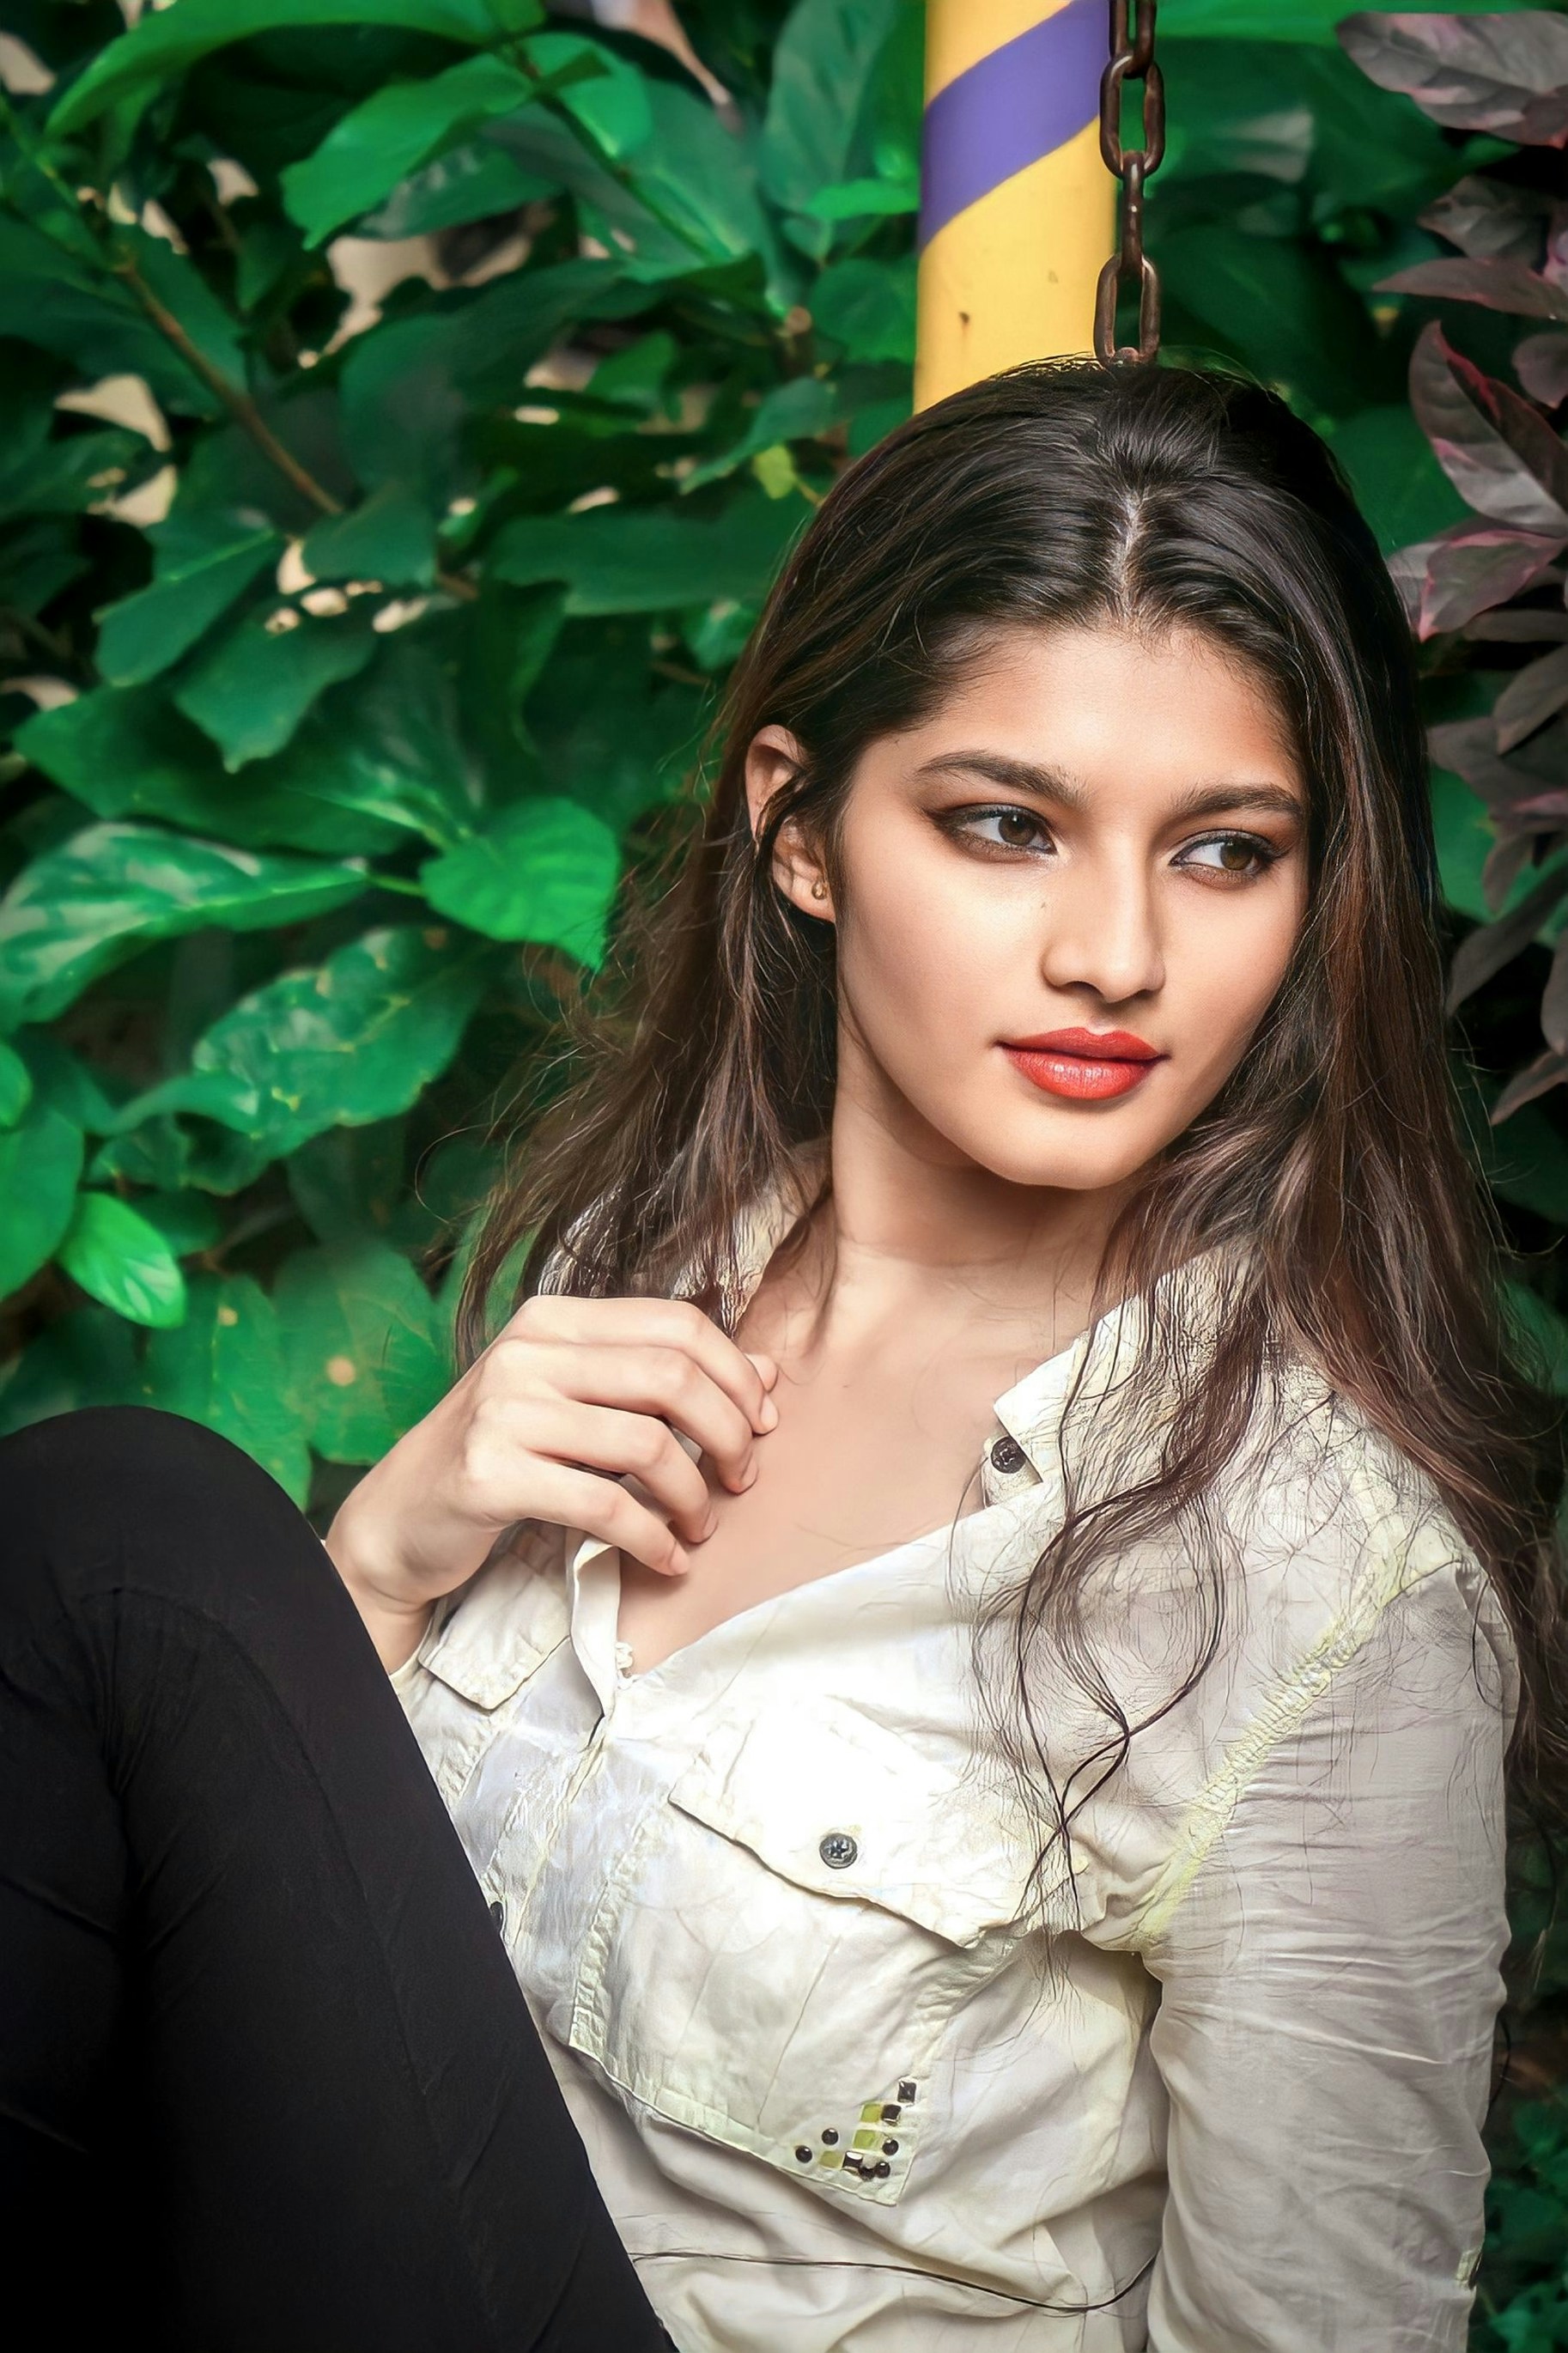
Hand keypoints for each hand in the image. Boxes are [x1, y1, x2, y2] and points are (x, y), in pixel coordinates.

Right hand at [325, 1294, 778, 1667]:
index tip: (762, 1424)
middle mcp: (527, 1352)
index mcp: (553, 1318)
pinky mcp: (490, 1475)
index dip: (735, 1374)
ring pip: (646, 1444)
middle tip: (740, 1481)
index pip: (677, 1324)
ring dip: (693, 1497)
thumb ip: (660, 1381)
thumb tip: (767, 1372)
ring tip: (699, 1528)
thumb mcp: (578, 1403)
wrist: (398, 1522)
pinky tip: (667, 1559)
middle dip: (727, 1435)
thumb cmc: (502, 1456)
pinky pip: (604, 1506)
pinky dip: (652, 1539)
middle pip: (671, 1378)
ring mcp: (503, 1411)